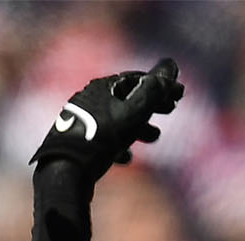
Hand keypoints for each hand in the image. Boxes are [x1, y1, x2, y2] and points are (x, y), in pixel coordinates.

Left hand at [30, 58, 183, 180]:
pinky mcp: (76, 142)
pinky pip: (103, 139)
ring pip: (117, 119)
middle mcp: (90, 98)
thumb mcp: (132, 114)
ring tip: (154, 137)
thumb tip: (170, 66)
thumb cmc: (100, 140)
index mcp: (103, 87)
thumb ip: (153, 92)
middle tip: (170, 111)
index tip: (180, 95)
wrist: (64, 171)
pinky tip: (126, 159)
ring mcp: (82, 120)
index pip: (138, 79)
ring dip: (138, 126)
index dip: (162, 85)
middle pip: (127, 97)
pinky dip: (119, 145)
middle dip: (151, 105)